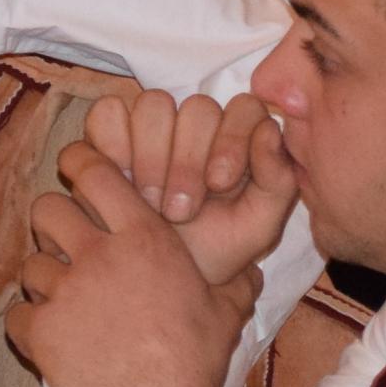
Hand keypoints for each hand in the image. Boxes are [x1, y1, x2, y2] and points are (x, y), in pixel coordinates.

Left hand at [7, 147, 244, 386]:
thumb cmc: (194, 356)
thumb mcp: (226, 309)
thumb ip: (234, 280)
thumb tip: (250, 271)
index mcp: (144, 237)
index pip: (97, 173)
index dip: (81, 163)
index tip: (77, 168)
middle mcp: (98, 255)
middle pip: (48, 209)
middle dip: (52, 222)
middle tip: (65, 242)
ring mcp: (65, 293)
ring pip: (30, 264)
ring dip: (43, 279)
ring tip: (61, 298)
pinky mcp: (42, 333)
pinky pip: (17, 315)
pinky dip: (29, 324)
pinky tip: (49, 335)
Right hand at [85, 83, 301, 281]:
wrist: (158, 281)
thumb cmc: (213, 249)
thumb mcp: (256, 226)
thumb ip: (277, 179)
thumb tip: (269, 130)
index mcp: (239, 135)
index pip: (244, 107)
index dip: (232, 138)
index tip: (220, 183)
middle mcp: (197, 122)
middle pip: (197, 107)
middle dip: (188, 162)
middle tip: (181, 211)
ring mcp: (152, 124)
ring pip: (153, 105)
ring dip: (151, 158)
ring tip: (152, 206)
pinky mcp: (109, 132)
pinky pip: (108, 113)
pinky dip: (113, 145)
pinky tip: (121, 183)